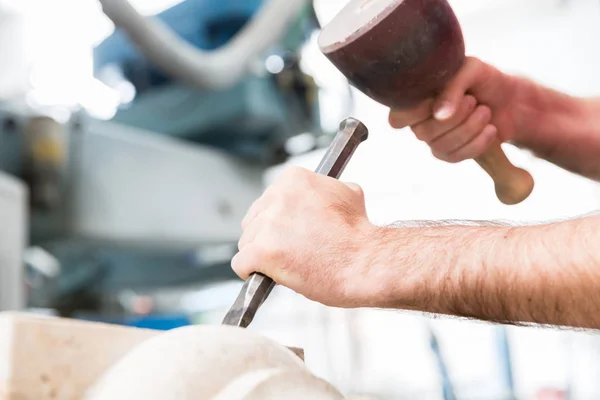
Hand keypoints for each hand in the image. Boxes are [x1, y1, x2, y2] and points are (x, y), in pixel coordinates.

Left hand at [231, 166, 375, 307]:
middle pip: (253, 220)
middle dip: (268, 237)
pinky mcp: (261, 251)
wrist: (366, 263)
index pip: (269, 200)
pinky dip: (252, 272)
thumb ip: (325, 190)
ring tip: (290, 264)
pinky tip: (269, 275)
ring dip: (262, 256)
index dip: (280, 221)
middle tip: (291, 251)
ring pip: (246, 243)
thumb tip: (324, 191)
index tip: (292, 232)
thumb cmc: (359, 236)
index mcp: (294, 179)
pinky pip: (240, 264)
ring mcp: (267, 224)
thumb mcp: (348, 195)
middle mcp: (276, 196)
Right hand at [389, 57, 527, 162]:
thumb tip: (439, 115)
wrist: (510, 100)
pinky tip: (490, 129)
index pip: (397, 118)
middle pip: (423, 133)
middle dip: (454, 118)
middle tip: (473, 100)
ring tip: (485, 111)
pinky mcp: (450, 153)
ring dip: (468, 129)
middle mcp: (420, 121)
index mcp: (416, 99)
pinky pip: (455, 157)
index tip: (435, 100)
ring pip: (440, 146)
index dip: (413, 114)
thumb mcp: (470, 70)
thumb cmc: (484, 80)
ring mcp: (434, 139)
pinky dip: (477, 143)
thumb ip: (452, 87)